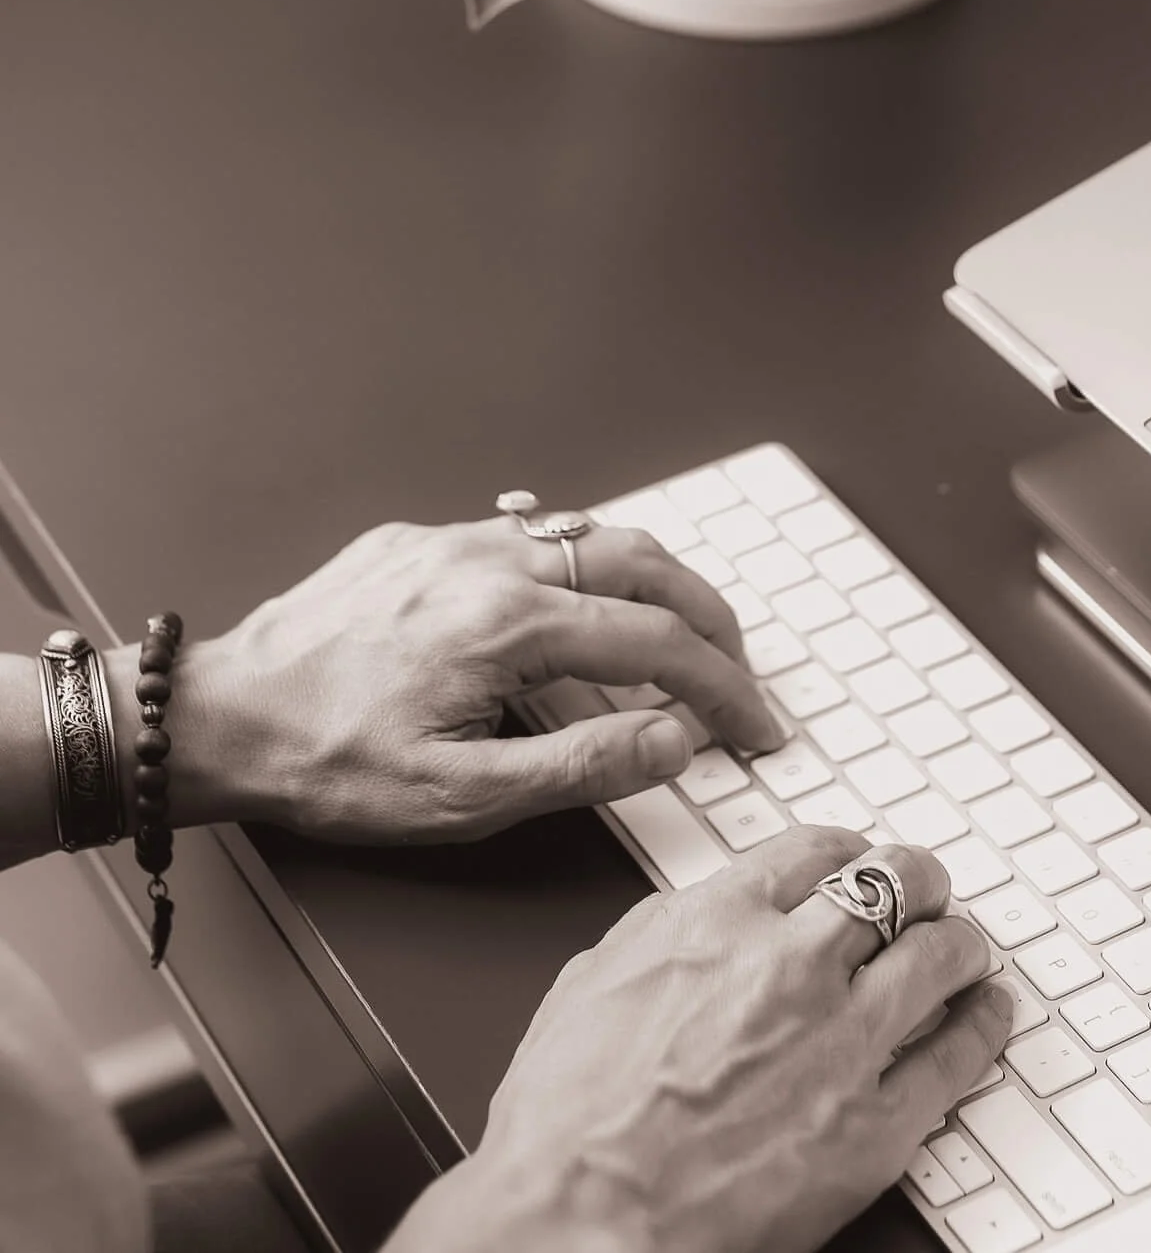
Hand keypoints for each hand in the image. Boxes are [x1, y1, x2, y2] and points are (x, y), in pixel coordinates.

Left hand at [108, 515, 780, 841]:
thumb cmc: (327, 763)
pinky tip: (581, 589)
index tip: (754, 725)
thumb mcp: (462, 798)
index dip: (722, 687)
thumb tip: (675, 738)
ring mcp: (454, 539)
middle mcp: (490, 560)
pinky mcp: (420, 540)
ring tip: (681, 629)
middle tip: (740, 667)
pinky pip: (525, 528)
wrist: (220, 717)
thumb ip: (582, 765)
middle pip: (641, 560)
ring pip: (587, 532)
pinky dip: (579, 557)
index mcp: (509, 623)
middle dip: (709, 614)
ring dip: (651, 578)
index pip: (657, 640)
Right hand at [389, 826, 1012, 1252]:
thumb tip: (703, 918)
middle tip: (927, 888)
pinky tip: (987, 1013)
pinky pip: (956, 1057)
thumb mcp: (595, 980)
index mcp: (717, 921)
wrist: (579, 1222)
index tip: (855, 858)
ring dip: (959, 942)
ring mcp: (840, 1042)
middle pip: (891, 886)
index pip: (814, 850)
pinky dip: (982, 1024)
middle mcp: (789, 964)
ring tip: (966, 945)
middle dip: (917, 880)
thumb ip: (666, 934)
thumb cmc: (566, 1123)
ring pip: (938, 956)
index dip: (847, 849)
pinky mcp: (873, 1126)